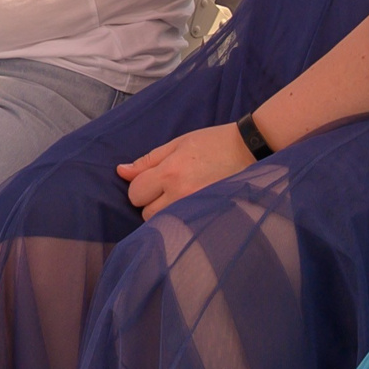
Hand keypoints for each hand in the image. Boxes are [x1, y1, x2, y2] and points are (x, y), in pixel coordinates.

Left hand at [117, 123, 253, 218]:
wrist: (248, 149)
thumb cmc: (211, 142)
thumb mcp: (177, 144)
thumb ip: (147, 161)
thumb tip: (121, 172)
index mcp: (170, 173)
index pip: (136, 193)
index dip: (139, 186)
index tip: (151, 179)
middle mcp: (180, 194)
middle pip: (146, 213)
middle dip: (150, 201)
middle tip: (168, 187)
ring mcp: (194, 208)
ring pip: (162, 223)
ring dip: (163, 212)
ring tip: (179, 195)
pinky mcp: (206, 215)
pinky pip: (180, 226)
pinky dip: (178, 218)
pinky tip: (187, 204)